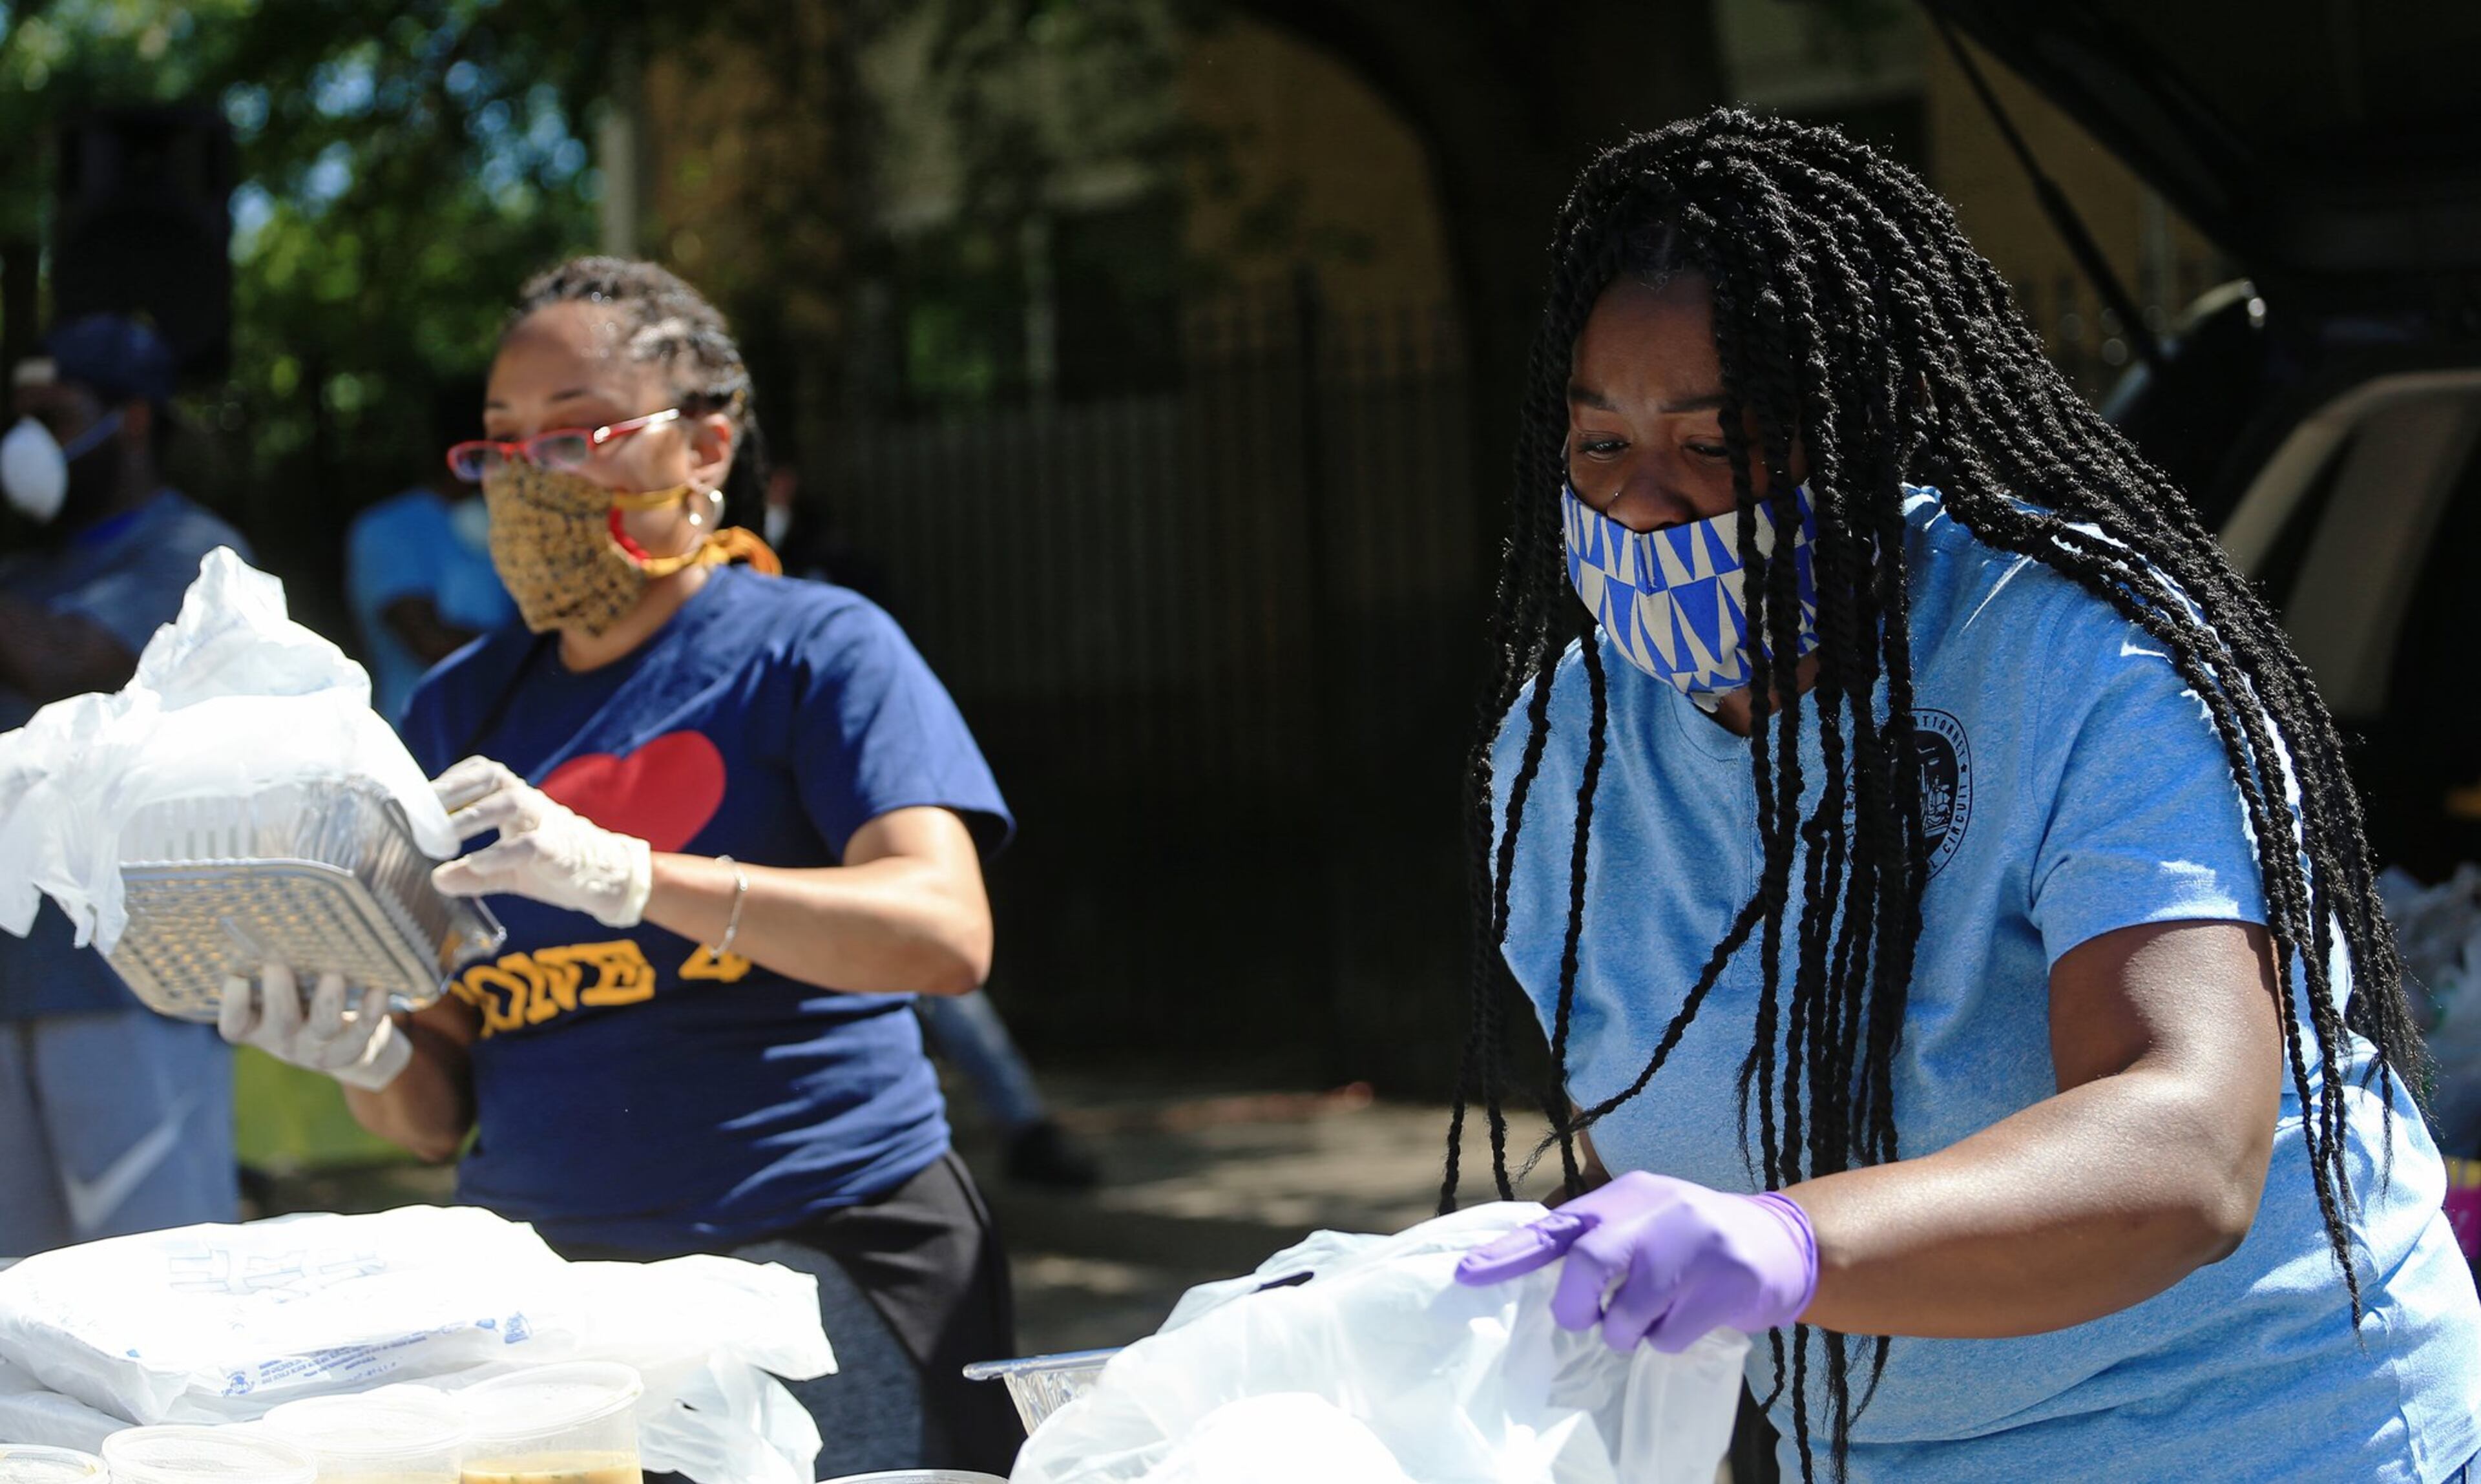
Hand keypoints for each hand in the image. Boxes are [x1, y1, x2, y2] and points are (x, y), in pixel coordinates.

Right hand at [217, 963, 411, 1091]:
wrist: (344, 1043)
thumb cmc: (302, 1000)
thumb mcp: (282, 988)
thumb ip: (272, 963)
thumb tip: (269, 918)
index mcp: (257, 1026)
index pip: (235, 1024)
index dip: (233, 1005)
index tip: (235, 978)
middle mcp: (283, 1040)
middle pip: (280, 1022)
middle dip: (278, 992)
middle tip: (277, 963)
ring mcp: (318, 1047)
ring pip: (322, 1027)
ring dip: (327, 1000)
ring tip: (332, 974)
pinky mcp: (352, 1048)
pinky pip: (363, 1030)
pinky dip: (371, 1010)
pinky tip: (378, 988)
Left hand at [428, 756, 652, 927]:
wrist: (609, 878)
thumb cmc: (555, 866)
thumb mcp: (507, 871)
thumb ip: (472, 873)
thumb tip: (436, 880)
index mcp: (518, 801)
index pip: (483, 773)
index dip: (451, 779)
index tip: (419, 797)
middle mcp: (532, 804)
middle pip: (493, 779)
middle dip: (454, 791)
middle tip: (420, 812)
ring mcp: (548, 824)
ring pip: (512, 803)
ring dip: (474, 816)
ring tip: (444, 837)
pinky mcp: (561, 851)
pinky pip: (531, 844)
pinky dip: (502, 852)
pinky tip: (477, 863)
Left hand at [1454, 1171, 1817, 1351]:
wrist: (1782, 1241)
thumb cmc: (1693, 1239)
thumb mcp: (1644, 1218)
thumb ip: (1596, 1236)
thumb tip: (1526, 1262)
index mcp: (1628, 1194)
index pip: (1557, 1224)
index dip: (1508, 1253)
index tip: (1465, 1275)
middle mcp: (1658, 1211)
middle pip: (1589, 1262)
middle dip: (1577, 1305)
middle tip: (1586, 1320)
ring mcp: (1695, 1245)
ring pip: (1628, 1311)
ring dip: (1628, 1331)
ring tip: (1650, 1317)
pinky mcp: (1726, 1281)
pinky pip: (1669, 1335)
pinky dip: (1666, 1341)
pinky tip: (1688, 1320)